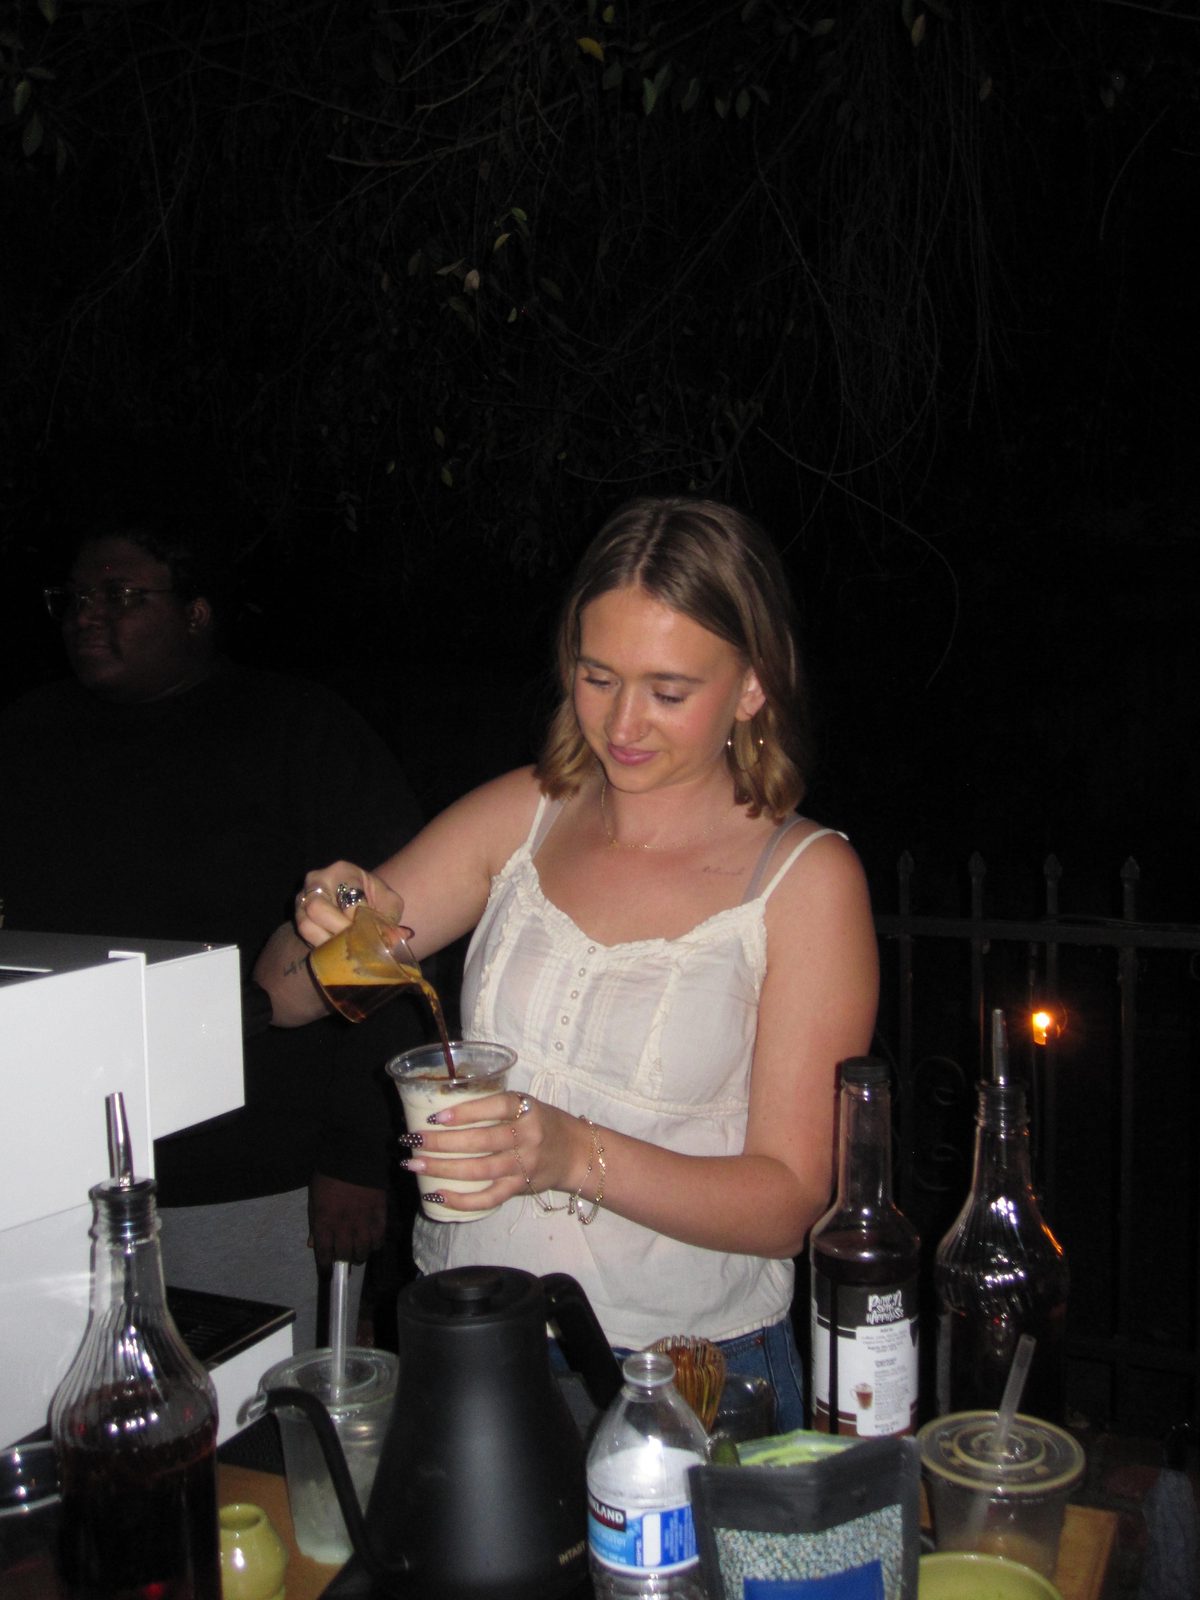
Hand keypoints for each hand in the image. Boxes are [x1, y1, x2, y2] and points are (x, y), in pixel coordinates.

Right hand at [294, 861, 405, 947]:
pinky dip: (321, 945)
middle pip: (318, 908)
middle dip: (339, 930)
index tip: (370, 929)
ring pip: (306, 924)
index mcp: (343, 871)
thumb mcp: (388, 903)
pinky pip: (303, 935)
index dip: (359, 917)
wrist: (354, 902)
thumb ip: (391, 918)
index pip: (348, 895)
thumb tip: (400, 937)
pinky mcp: (297, 916)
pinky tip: (335, 948)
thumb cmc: (372, 900)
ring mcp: (302, 898)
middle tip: (355, 941)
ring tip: (346, 947)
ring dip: (328, 941)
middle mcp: (317, 880)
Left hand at [308, 1172, 386, 1267]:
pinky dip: (375, 1244)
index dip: (325, 1268)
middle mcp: (342, 1226)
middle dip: (343, 1260)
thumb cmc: (328, 1175)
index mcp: (323, 1222)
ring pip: (363, 1250)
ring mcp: (363, 1220)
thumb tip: (313, 1244)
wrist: (352, 1154)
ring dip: (360, 1255)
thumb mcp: (314, 1199)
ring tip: (359, 1252)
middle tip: (345, 1258)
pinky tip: (373, 1242)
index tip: (327, 1274)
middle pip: (344, 1254)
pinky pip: (379, 1237)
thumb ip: (314, 1223)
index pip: (324, 1254)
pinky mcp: (379, 1213)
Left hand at [401, 1091, 590, 1213]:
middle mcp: (528, 1136)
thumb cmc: (542, 1123)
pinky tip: (437, 1195)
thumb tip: (443, 1111)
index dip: (466, 1112)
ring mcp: (524, 1164)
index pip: (496, 1106)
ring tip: (415, 1165)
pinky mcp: (520, 1187)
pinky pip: (489, 1198)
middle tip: (412, 1141)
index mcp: (527, 1109)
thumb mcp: (526, 1104)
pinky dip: (462, 1199)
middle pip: (481, 1141)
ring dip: (443, 1169)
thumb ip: (494, 1107)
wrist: (577, 1153)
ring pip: (480, 1169)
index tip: (436, 1117)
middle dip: (442, 1142)